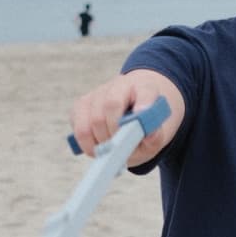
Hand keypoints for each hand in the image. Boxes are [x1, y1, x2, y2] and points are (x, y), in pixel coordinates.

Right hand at [69, 71, 183, 161]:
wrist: (134, 113)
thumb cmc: (146, 126)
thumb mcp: (157, 135)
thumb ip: (155, 137)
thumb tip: (149, 136)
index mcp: (145, 88)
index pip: (145, 92)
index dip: (144, 104)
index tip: (142, 115)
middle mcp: (120, 84)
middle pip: (110, 107)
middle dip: (114, 134)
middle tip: (120, 148)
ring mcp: (98, 92)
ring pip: (91, 119)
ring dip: (99, 142)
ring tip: (109, 151)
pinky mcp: (81, 104)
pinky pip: (78, 126)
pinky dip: (86, 143)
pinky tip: (98, 146)